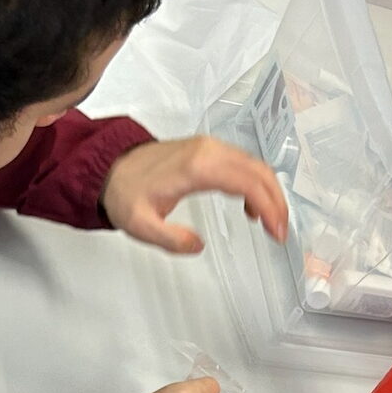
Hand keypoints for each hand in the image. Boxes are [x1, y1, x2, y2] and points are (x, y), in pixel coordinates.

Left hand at [103, 136, 289, 254]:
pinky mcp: (208, 150)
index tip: (276, 232)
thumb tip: (197, 245)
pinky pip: (244, 163)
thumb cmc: (126, 191)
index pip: (248, 184)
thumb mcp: (141, 225)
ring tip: (271, 224)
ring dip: (270, 193)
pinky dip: (257, 184)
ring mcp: (209, 147)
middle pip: (259, 172)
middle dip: (277, 203)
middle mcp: (208, 151)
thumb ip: (170, 239)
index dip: (269, 208)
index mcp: (197, 167)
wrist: (111, 167)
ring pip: (255, 166)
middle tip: (280, 232)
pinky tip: (252, 206)